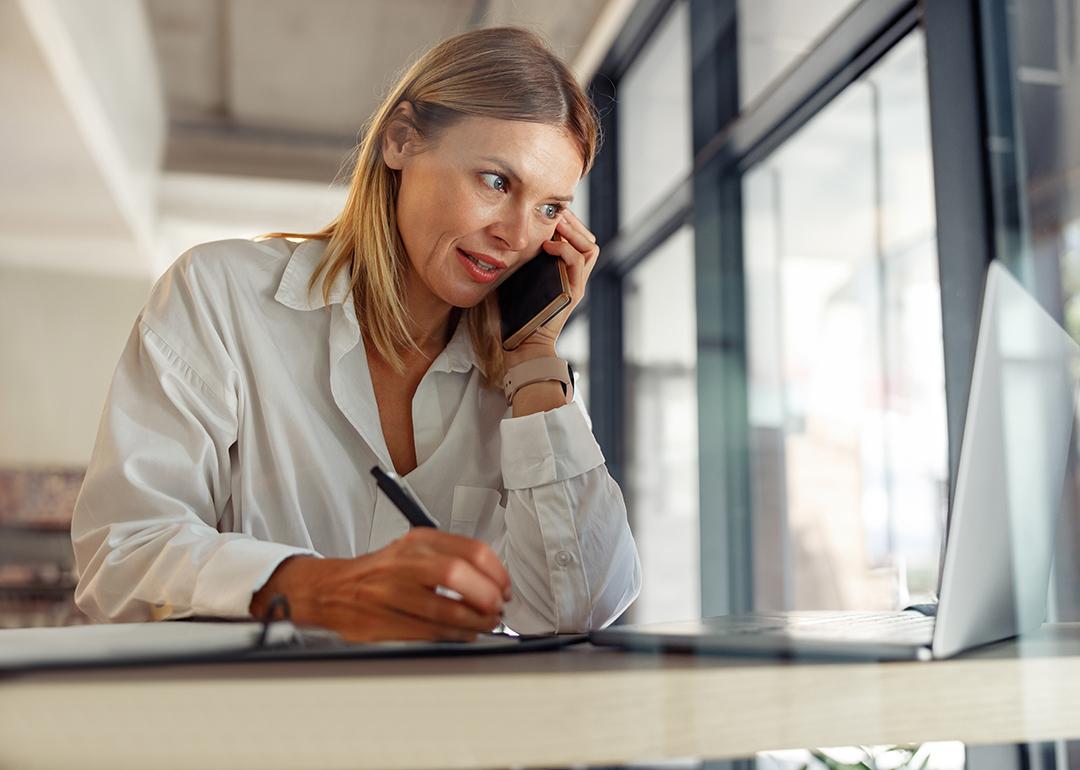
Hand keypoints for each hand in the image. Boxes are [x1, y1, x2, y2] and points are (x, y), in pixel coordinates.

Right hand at [249, 529, 511, 641]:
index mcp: (418, 541)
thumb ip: (450, 558)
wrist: (331, 589)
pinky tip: (464, 634)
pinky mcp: (382, 620)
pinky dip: (452, 635)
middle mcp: (404, 561)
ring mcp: (390, 591)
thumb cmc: (380, 571)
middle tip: (497, 607)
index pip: (469, 550)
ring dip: (473, 621)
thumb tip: (492, 581)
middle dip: (485, 595)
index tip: (505, 587)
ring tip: (486, 624)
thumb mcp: (413, 550)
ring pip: (442, 608)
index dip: (496, 572)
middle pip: (455, 574)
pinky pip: (426, 630)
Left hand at [505, 209, 598, 359]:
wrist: (519, 345)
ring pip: (590, 246)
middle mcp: (573, 276)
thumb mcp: (511, 278)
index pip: (574, 237)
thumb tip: (499, 235)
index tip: (546, 211)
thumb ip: (514, 259)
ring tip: (555, 223)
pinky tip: (548, 245)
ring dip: (573, 230)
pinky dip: (566, 248)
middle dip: (572, 221)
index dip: (565, 221)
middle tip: (554, 212)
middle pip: (587, 238)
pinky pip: (579, 261)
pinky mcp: (574, 292)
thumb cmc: (510, 315)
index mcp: (561, 271)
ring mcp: (575, 284)